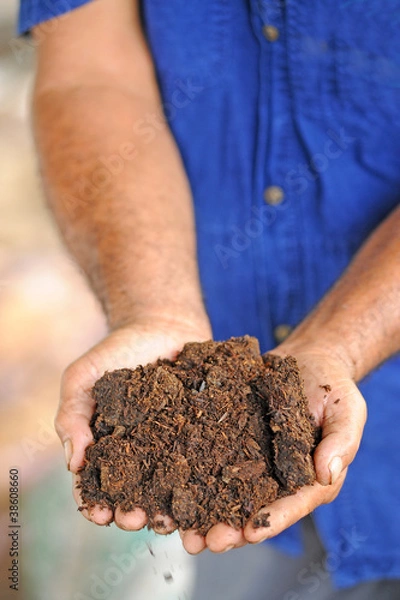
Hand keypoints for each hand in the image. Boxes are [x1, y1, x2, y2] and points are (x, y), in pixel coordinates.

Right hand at [55, 316, 211, 530]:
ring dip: (168, 509)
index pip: (95, 484)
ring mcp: (173, 445)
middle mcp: (140, 453)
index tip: (99, 515)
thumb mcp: (83, 377)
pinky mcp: (202, 434)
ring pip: (170, 487)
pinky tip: (205, 494)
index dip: (94, 503)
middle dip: (132, 513)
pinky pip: (204, 462)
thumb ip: (72, 415)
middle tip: (136, 519)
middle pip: (134, 494)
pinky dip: (204, 482)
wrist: (162, 324)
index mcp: (107, 446)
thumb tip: (73, 462)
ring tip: (170, 518)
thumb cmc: (117, 351)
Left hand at [180, 343, 366, 553]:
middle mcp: (276, 476)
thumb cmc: (333, 385)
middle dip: (228, 528)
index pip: (292, 505)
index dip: (272, 520)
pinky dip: (189, 471)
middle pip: (252, 508)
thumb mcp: (347, 408)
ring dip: (202, 510)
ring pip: (224, 491)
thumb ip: (341, 441)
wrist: (307, 359)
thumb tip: (327, 473)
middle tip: (202, 542)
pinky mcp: (231, 438)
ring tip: (178, 525)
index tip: (251, 533)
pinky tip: (168, 482)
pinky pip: (210, 456)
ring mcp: (251, 458)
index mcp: (309, 478)